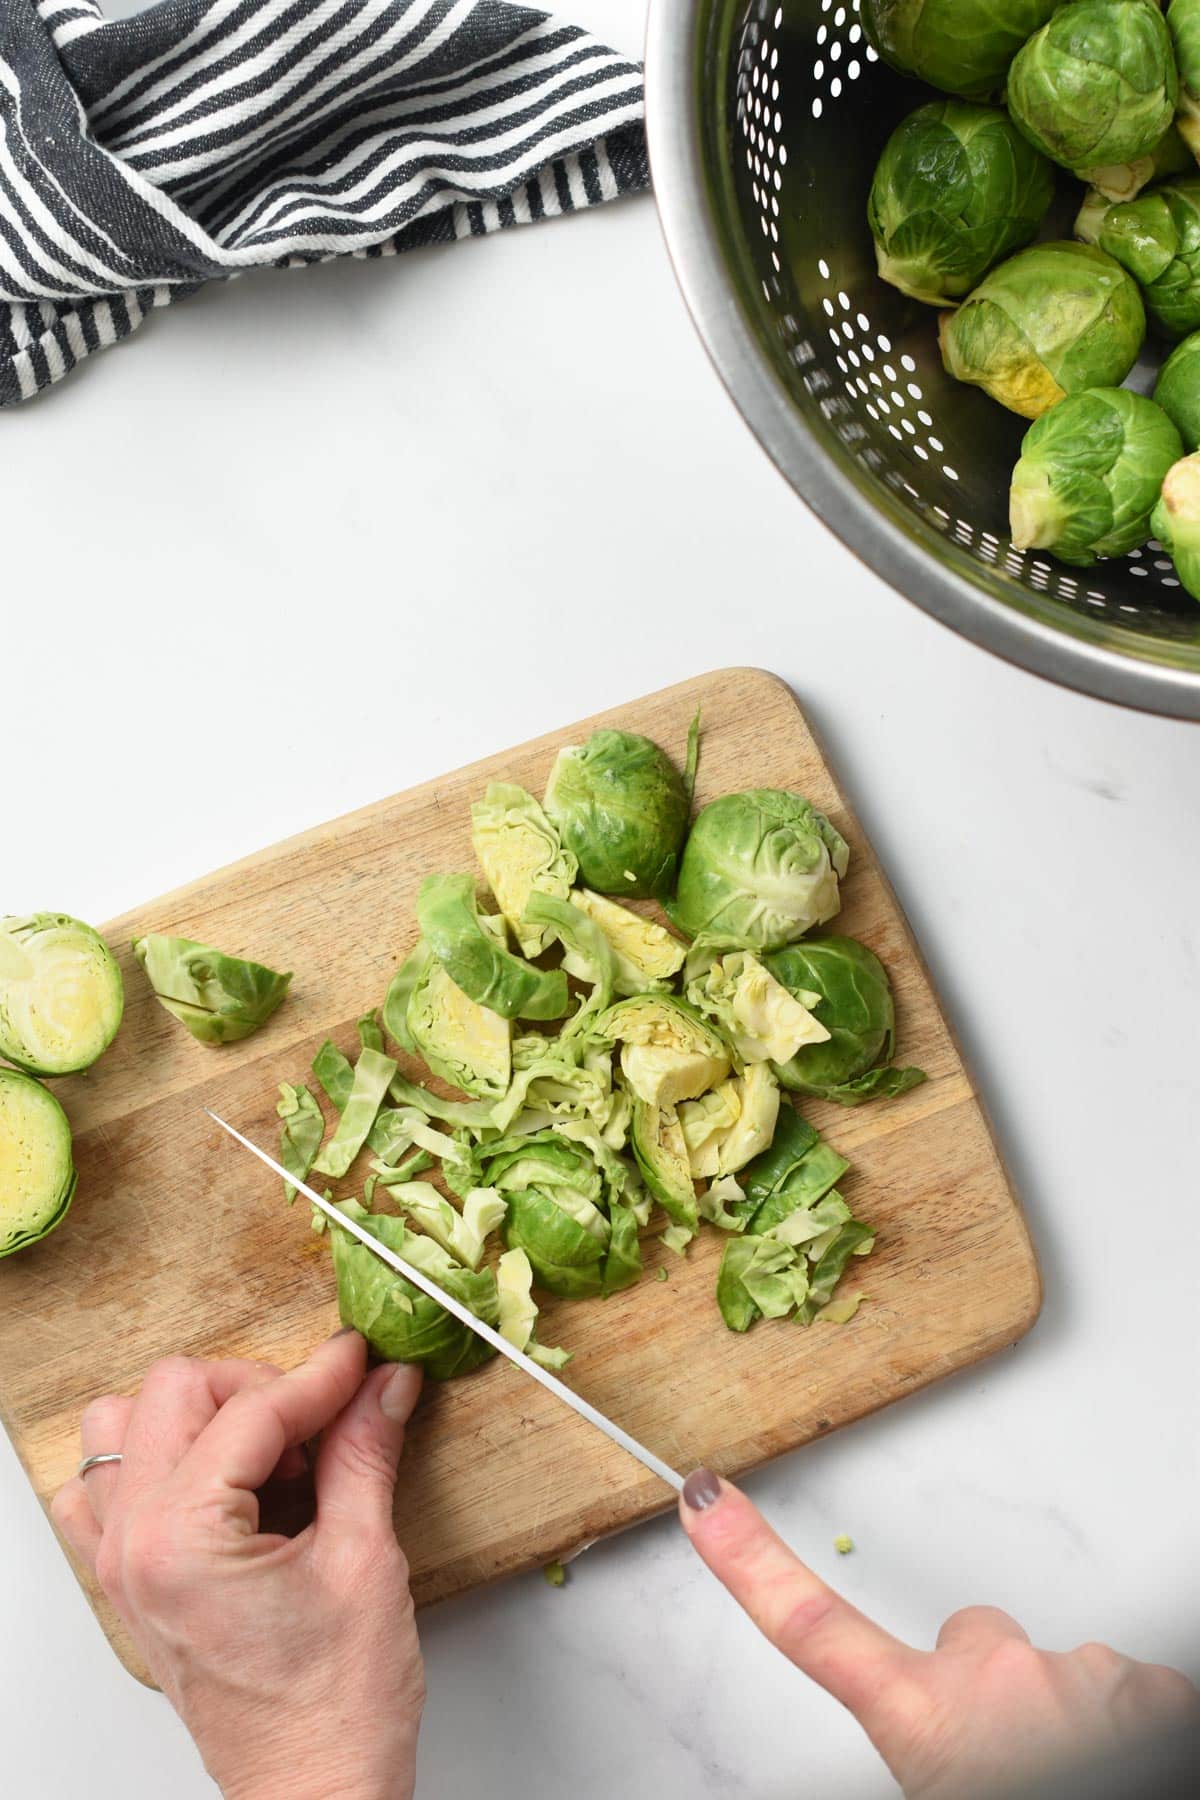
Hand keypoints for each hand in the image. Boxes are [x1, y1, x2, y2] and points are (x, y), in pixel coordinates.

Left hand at [52, 1331, 424, 1799]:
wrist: (313, 1792)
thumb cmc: (333, 1710)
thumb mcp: (366, 1560)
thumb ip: (366, 1452)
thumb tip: (382, 1383)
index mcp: (182, 1540)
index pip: (250, 1409)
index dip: (320, 1376)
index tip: (363, 1362)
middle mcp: (132, 1547)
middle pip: (173, 1393)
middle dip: (258, 1388)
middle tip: (324, 1420)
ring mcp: (121, 1566)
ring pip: (125, 1428)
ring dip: (201, 1419)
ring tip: (270, 1454)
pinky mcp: (131, 1583)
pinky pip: (107, 1490)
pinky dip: (159, 1465)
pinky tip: (226, 1487)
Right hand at [680, 1471, 1198, 1797]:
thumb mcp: (932, 1793)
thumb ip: (927, 1750)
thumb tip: (944, 1745)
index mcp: (926, 1719)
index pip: (812, 1627)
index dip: (750, 1560)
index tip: (707, 1499)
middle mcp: (997, 1677)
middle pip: (971, 1650)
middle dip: (983, 1692)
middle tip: (1001, 1767)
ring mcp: (1078, 1677)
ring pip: (1055, 1678)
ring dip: (1059, 1721)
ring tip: (1065, 1778)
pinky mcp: (1152, 1687)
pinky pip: (1127, 1693)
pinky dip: (1122, 1726)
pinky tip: (1115, 1766)